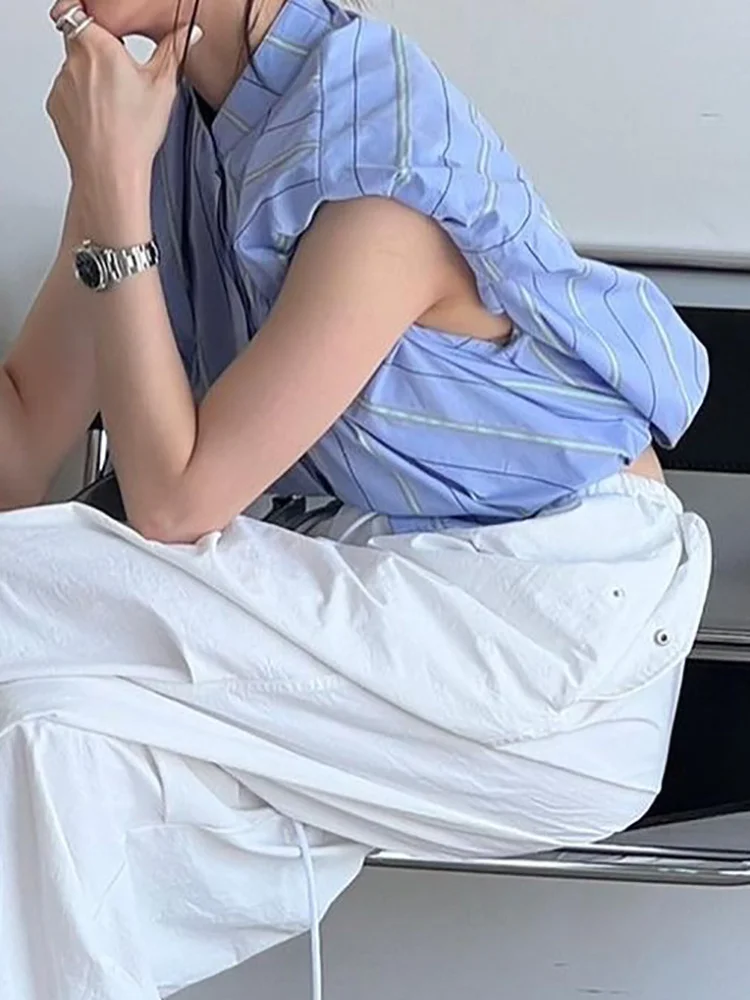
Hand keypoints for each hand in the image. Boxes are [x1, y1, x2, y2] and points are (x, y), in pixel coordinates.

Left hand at [46, 4, 202, 187]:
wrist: (109, 171)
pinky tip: (103, 115)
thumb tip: (188, 32)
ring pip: (75, 66)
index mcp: (99, 46)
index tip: (107, 26)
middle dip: (99, 49)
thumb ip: (174, 50)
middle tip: (121, 70)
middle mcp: (74, 60)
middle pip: (80, 38)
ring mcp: (62, 83)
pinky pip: (67, 90)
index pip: (82, 9)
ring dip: (90, 75)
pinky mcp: (55, 104)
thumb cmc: (133, 133)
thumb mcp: (163, 86)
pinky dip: (82, 97)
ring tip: (115, 102)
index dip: (95, 15)